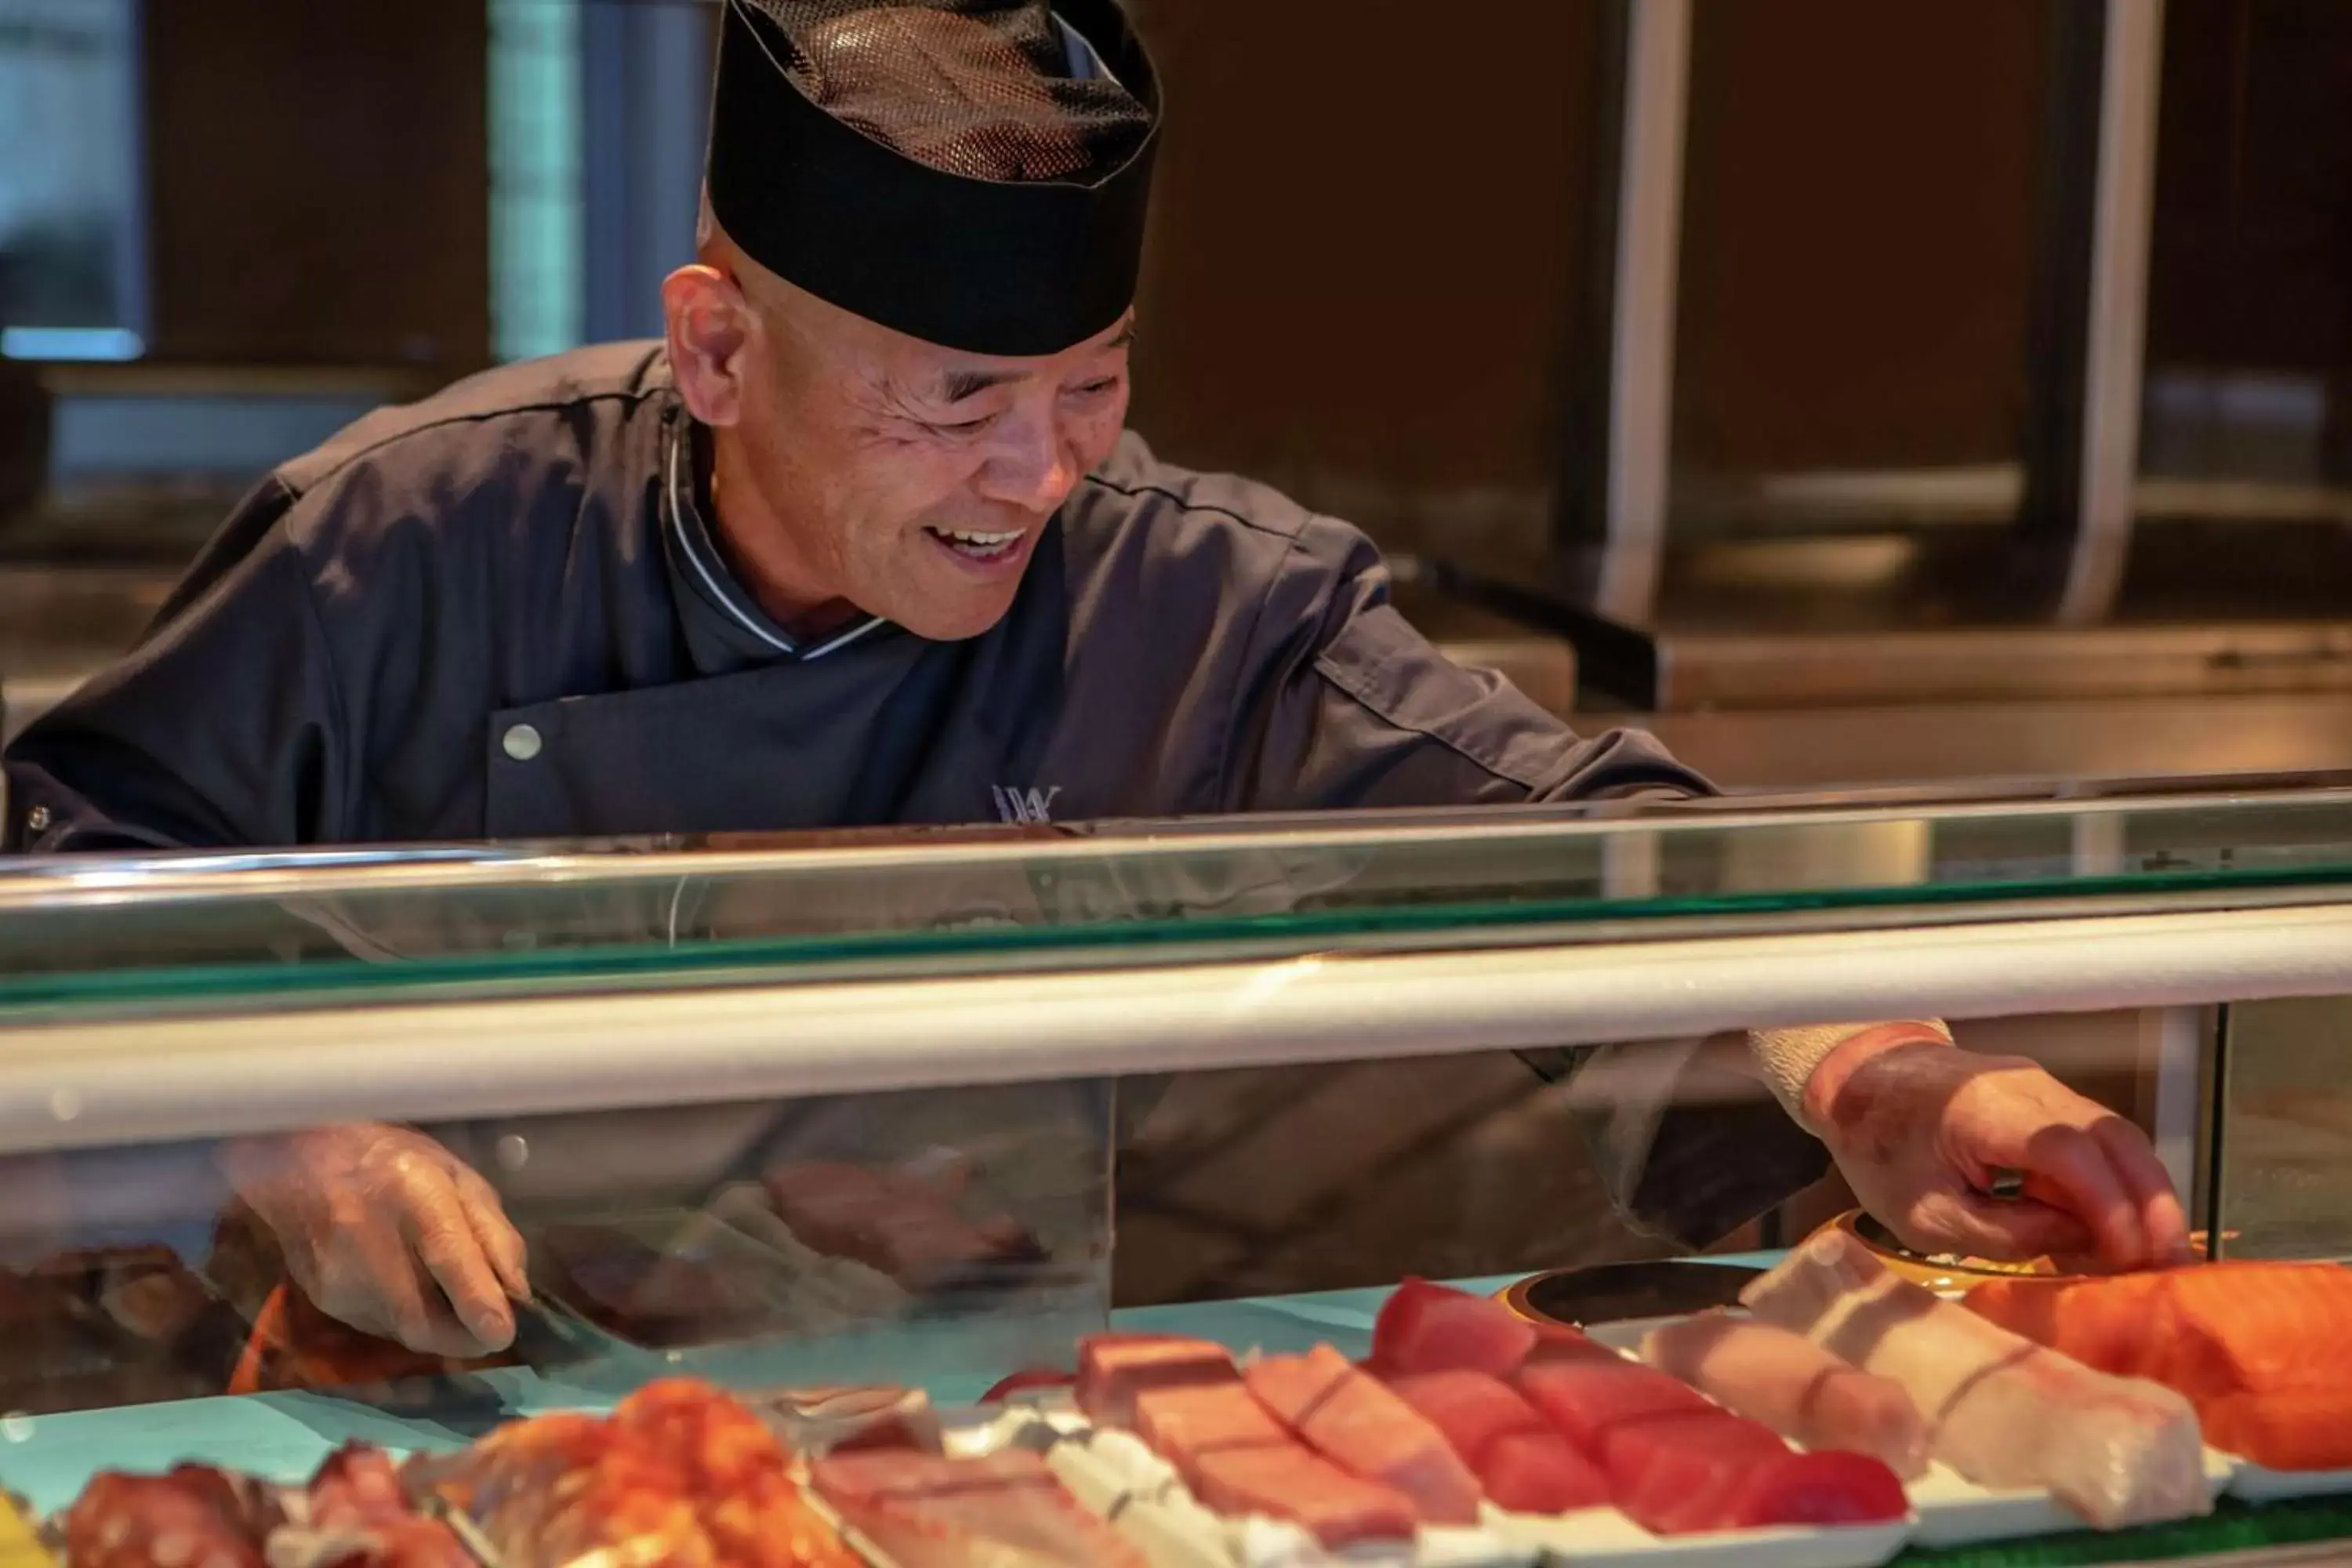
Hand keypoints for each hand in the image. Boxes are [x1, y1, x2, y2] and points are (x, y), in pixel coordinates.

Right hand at [217, 1123, 529, 1355]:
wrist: (301, 1165)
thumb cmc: (395, 1162)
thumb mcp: (459, 1178)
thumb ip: (493, 1234)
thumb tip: (516, 1293)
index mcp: (411, 1192)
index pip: (446, 1253)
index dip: (477, 1299)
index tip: (502, 1332)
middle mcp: (367, 1240)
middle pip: (421, 1317)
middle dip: (465, 1336)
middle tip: (492, 1330)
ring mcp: (338, 1278)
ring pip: (403, 1331)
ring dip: (440, 1328)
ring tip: (450, 1297)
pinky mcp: (323, 1302)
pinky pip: (381, 1327)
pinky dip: (409, 1320)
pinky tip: (410, 1289)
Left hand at [1805, 1035, 2194, 1271]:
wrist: (1859, 1081)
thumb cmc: (1880, 1150)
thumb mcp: (1927, 1217)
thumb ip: (2006, 1233)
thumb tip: (2082, 1245)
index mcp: (1983, 1109)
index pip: (2067, 1148)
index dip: (2108, 1203)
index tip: (2129, 1256)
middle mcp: (2028, 1086)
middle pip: (2114, 1137)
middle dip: (2152, 1204)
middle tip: (2172, 1267)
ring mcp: (2044, 1088)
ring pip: (2117, 1139)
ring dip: (2143, 1197)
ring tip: (2157, 1260)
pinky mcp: (2049, 1103)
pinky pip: (2096, 1144)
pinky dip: (2116, 1188)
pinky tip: (2120, 1236)